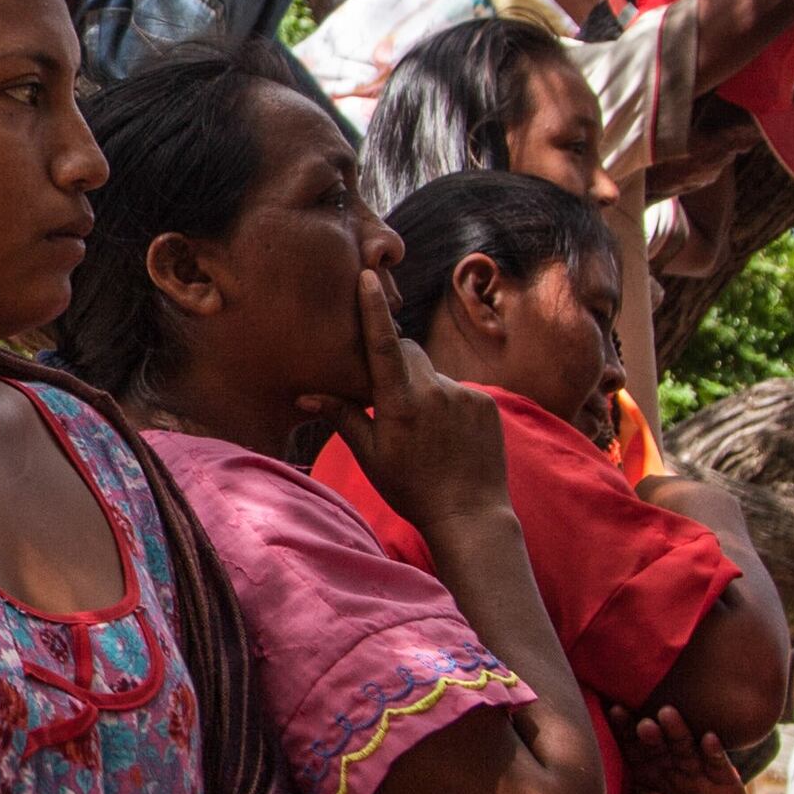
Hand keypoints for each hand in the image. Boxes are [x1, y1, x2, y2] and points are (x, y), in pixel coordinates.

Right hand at [328, 274, 508, 524]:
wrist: (470, 515)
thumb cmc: (411, 489)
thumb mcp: (371, 457)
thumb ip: (344, 417)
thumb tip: (307, 396)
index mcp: (400, 404)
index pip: (383, 345)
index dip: (373, 309)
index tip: (367, 277)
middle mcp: (434, 393)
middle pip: (408, 353)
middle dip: (395, 363)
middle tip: (391, 401)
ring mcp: (464, 396)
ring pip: (433, 375)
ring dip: (424, 390)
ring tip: (426, 432)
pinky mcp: (486, 404)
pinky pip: (458, 390)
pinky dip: (448, 404)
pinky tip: (449, 437)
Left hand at [622, 703, 757, 793]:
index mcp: (648, 775)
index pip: (633, 749)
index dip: (623, 731)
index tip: (614, 712)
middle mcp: (671, 767)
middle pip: (658, 743)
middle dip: (650, 732)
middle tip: (643, 723)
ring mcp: (698, 772)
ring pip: (686, 747)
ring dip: (677, 731)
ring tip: (668, 716)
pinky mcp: (725, 782)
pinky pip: (718, 763)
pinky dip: (714, 751)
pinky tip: (709, 738)